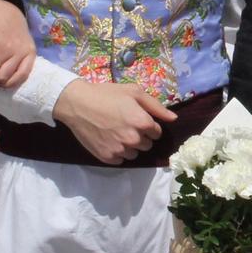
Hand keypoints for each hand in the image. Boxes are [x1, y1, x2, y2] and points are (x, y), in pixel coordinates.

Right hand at [52, 79, 177, 163]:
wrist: (77, 104)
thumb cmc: (107, 95)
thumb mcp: (133, 92)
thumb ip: (156, 107)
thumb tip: (174, 119)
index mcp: (143, 123)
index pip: (157, 132)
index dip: (149, 125)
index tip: (137, 118)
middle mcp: (134, 139)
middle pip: (147, 144)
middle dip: (141, 136)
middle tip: (125, 124)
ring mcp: (120, 150)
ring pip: (135, 154)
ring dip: (130, 146)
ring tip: (117, 132)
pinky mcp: (107, 158)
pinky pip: (121, 160)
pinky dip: (118, 152)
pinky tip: (109, 140)